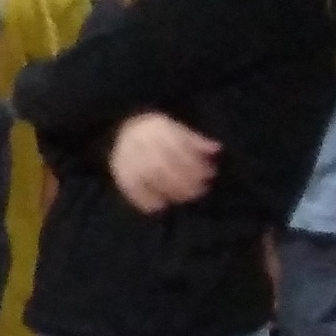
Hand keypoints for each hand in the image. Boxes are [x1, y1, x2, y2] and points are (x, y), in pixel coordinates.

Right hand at [107, 113, 221, 213]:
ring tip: (185, 198)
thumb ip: (194, 140)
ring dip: (170, 191)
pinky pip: (131, 189)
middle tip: (200, 191)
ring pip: (149, 177)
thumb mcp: (175, 128)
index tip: (209, 174)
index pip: (177, 146)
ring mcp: (125, 159)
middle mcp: (138, 142)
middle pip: (162, 164)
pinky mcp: (118, 174)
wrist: (120, 133)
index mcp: (154, 128)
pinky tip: (161, 206)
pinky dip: (146, 201)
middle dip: (184, 180)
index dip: (194, 163)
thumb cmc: (154, 133)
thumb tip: (216, 149)